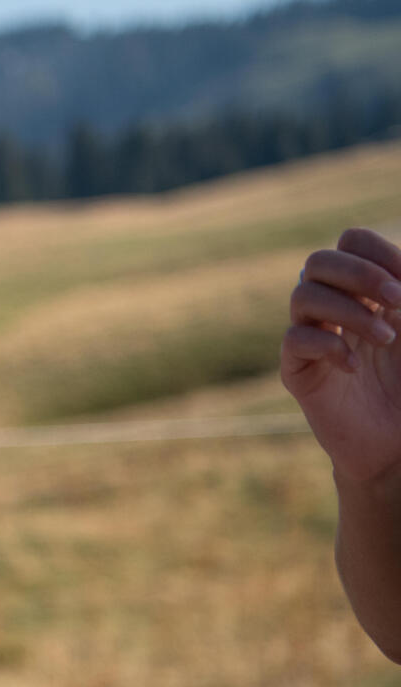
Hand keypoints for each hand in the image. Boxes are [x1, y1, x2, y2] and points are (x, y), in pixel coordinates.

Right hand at [282, 228, 400, 484]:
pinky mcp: (298, 371)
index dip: (378, 252)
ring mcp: (312, 337)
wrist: (398, 445)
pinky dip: (329, 345)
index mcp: (366, 289)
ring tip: (386, 339)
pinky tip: (356, 366)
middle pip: (320, 260)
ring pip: (303, 294)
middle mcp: (334, 307)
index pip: (352, 242)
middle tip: (397, 300)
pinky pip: (296, 340)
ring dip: (350, 311)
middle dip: (361, 273)